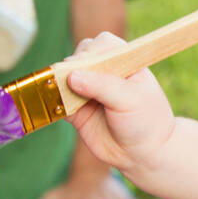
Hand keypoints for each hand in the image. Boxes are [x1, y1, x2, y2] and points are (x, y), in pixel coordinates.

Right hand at [64, 33, 175, 177]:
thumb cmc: (145, 121)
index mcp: (122, 61)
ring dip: (59, 84)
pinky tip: (56, 106)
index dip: (91, 53)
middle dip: (73, 69)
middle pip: (77, 57)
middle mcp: (103, 71)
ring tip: (64, 96)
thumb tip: (72, 76)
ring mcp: (87, 89)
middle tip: (76, 85)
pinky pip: (56, 100)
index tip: (89, 68)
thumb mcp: (130, 100)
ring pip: (63, 77)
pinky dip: (52, 101)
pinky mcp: (74, 109)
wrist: (142, 154)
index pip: (101, 44)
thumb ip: (103, 86)